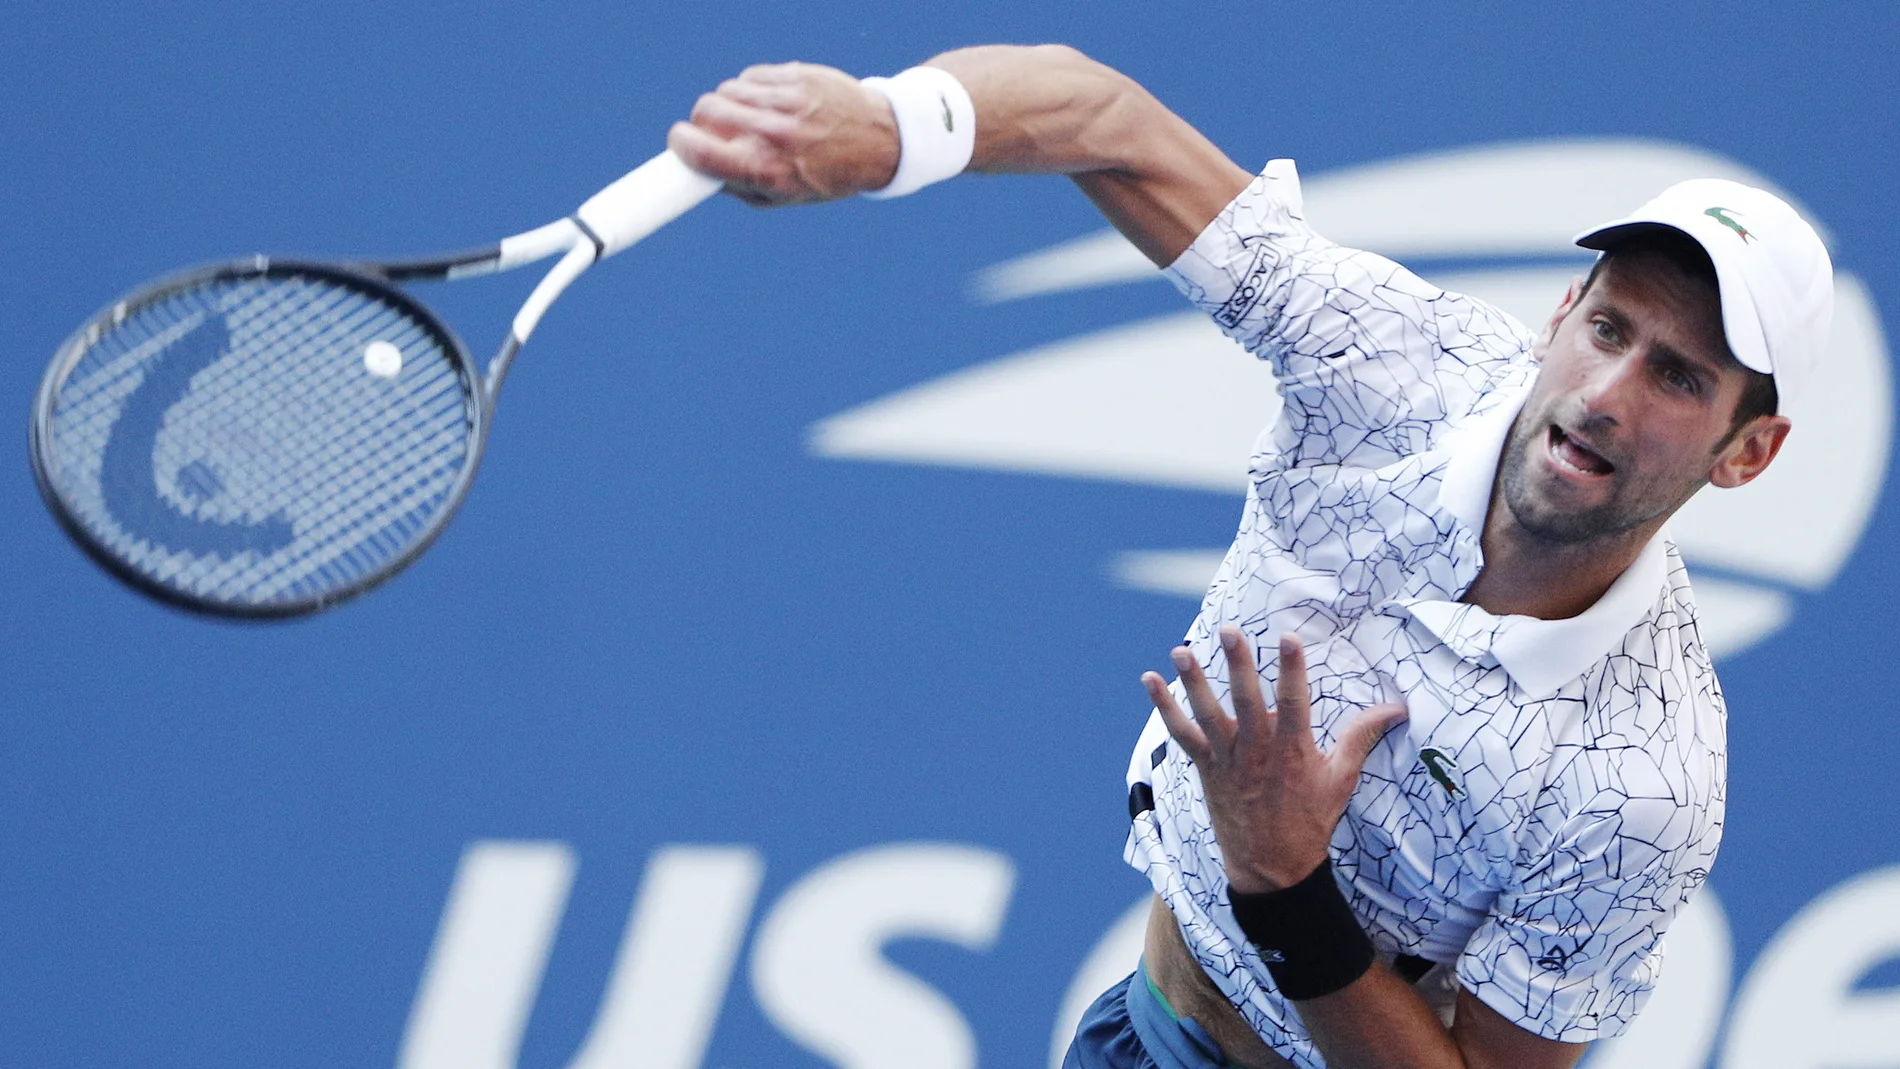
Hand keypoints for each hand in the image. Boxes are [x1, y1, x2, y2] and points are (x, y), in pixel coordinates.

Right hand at [667, 62, 900, 204]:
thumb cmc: (828, 175)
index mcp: (766, 170)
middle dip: (703, 124)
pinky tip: (770, 104)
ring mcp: (784, 101)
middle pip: (704, 111)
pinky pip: (750, 76)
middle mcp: (772, 134)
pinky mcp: (794, 75)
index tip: (679, 146)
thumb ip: (739, 186)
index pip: (698, 150)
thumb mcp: (784, 197)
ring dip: (729, 105)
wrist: (880, 140)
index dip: (680, 146)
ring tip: (752, 119)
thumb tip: (699, 169)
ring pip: (726, 91)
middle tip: (718, 134)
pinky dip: (751, 89)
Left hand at [1144, 626, 1407, 893]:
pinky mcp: (1207, 766)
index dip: (1291, 669)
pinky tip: (1150, 680)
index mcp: (1293, 750)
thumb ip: (1362, 736)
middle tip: (1229, 631)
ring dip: (1193, 681)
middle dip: (1238, 664)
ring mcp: (1228, 758)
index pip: (1293, 702)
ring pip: (1208, 714)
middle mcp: (1257, 751)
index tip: (1288, 638)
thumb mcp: (1342, 779)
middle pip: (1247, 700)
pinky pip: (1182, 734)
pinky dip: (1165, 708)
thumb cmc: (1310, 819)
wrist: (1272, 866)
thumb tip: (1396, 707)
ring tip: (1181, 651)